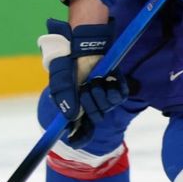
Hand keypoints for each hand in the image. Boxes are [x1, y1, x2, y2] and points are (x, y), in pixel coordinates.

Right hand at [38, 19, 128, 142]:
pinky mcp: (117, 84)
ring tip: (95, 81)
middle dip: (91, 106)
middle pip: (95, 117)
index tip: (76, 141)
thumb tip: (71, 117)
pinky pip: (121, 96)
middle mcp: (90, 100)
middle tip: (86, 89)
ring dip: (101, 96)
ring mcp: (104, 93)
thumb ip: (64, 96)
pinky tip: (109, 79)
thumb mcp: (61, 76)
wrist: (85, 39)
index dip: (79, 136)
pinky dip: (115, 90)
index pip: (79, 126)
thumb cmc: (69, 57)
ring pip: (107, 107)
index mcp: (75, 102)